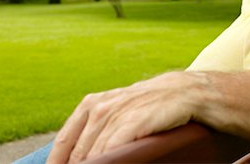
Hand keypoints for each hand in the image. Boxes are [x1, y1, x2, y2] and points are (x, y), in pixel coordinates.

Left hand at [46, 71, 204, 163]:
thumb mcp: (120, 110)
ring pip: (94, 156)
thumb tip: (80, 158)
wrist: (186, 92)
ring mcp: (116, 114)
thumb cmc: (152, 106)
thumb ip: (99, 129)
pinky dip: (111, 163)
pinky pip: (112, 152)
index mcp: (91, 105)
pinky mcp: (133, 122)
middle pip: (78, 154)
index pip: (63, 143)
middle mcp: (100, 108)